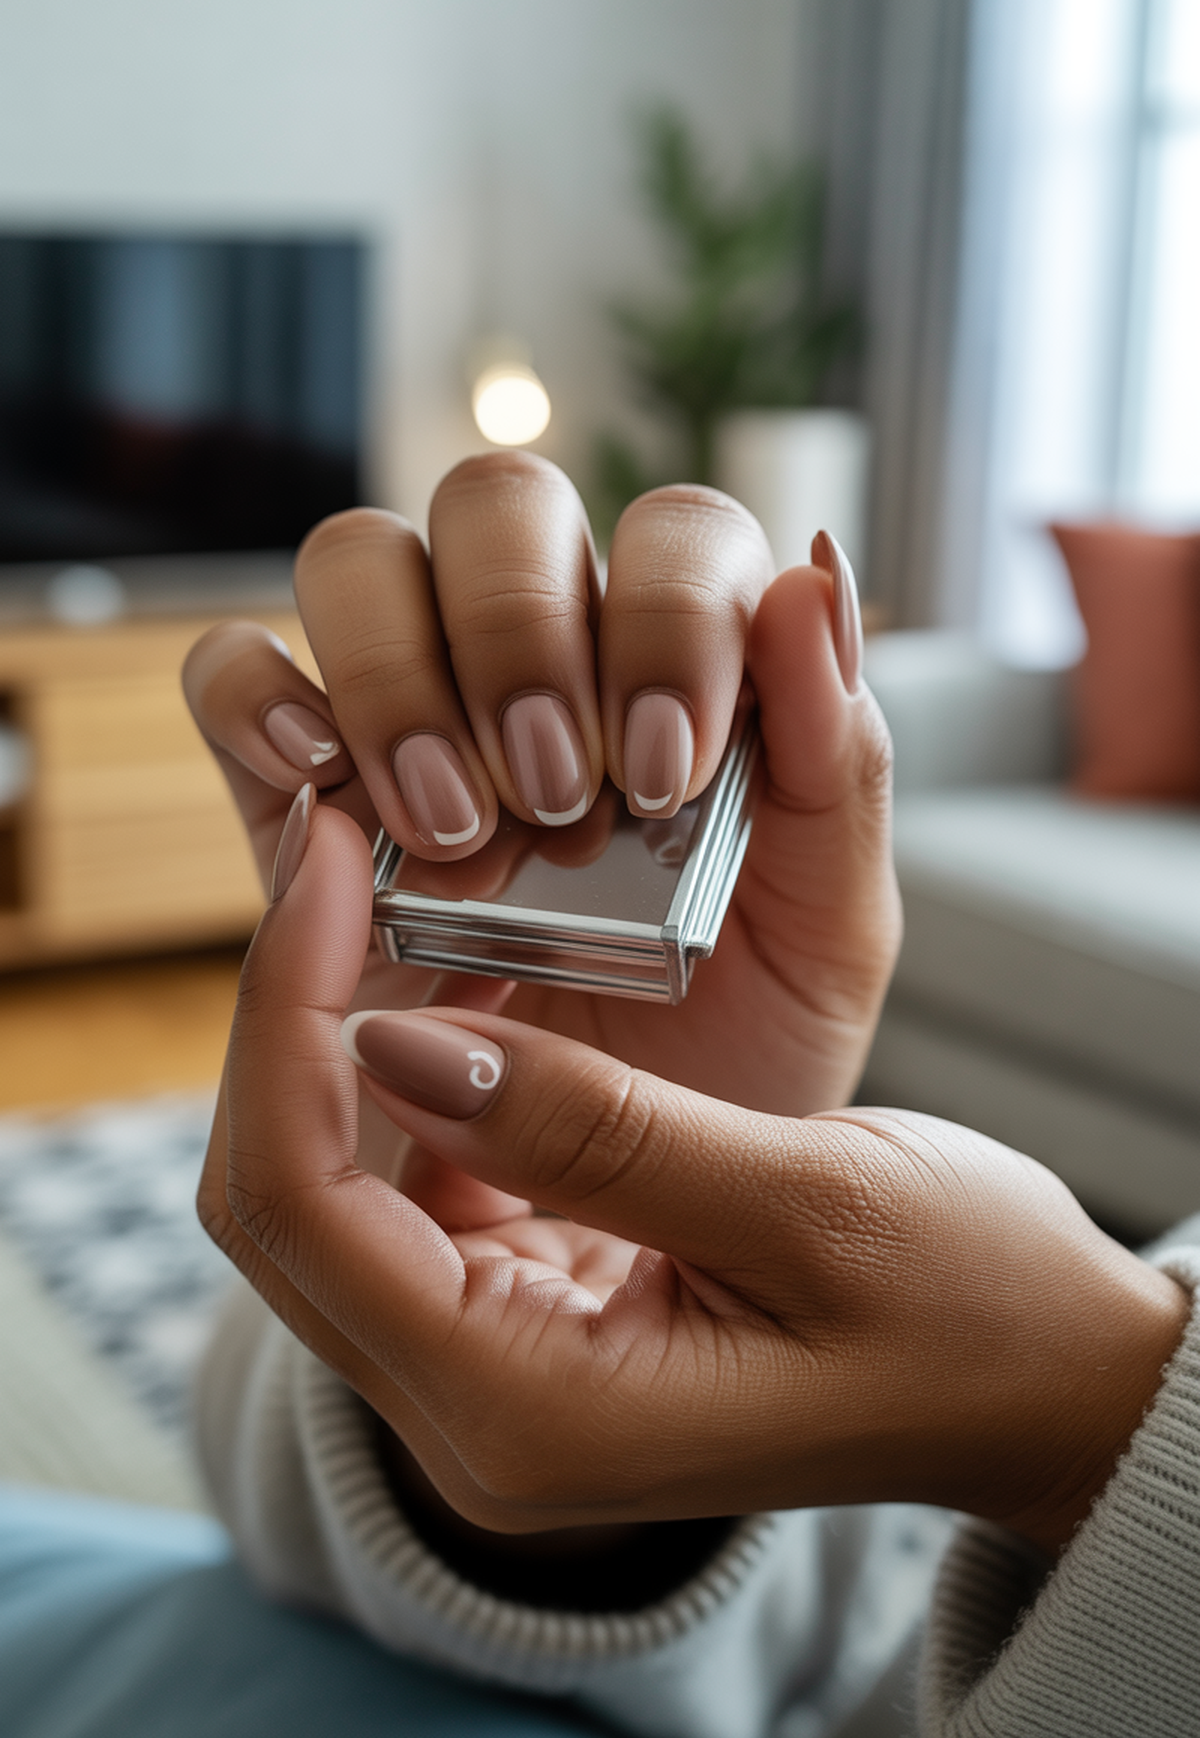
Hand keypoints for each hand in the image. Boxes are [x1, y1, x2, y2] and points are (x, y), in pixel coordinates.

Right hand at [183, 453, 897, 1135]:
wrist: (611, 1198)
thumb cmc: (732, 1055)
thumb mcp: (822, 934)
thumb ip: (836, 764)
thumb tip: (817, 579)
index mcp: (682, 666)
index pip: (674, 531)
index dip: (666, 618)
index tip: (664, 776)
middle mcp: (541, 660)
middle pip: (501, 502)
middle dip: (524, 635)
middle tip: (558, 798)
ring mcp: (406, 712)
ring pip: (360, 558)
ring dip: (402, 673)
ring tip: (455, 827)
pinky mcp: (295, 792)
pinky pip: (230, 674)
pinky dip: (260, 698)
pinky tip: (321, 780)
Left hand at [201, 797, 1188, 1559]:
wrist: (1040, 1389)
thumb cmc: (968, 1313)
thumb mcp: (808, 1204)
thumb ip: (598, 1134)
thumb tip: (393, 1041)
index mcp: (530, 1410)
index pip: (301, 1202)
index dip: (284, 1010)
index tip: (330, 852)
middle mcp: (479, 1410)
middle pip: (284, 1195)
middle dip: (291, 1008)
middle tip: (338, 845)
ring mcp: (495, 1368)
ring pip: (331, 1180)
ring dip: (338, 1028)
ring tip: (379, 883)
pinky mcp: (527, 1313)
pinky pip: (409, 1179)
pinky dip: (414, 1064)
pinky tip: (453, 963)